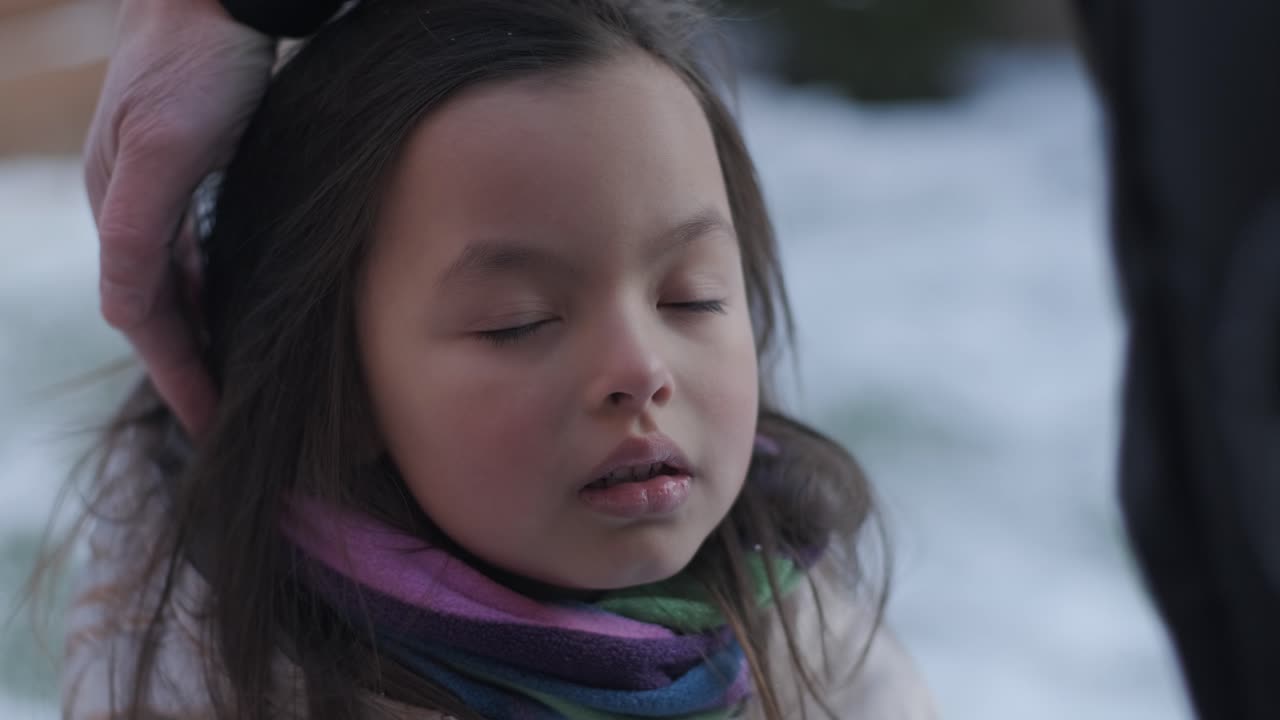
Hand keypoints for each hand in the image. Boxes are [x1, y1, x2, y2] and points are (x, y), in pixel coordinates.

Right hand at [85, 0, 274, 436]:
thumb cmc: (196, 65)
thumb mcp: (163, 149)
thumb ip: (138, 232)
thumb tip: (125, 315)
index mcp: (119, 212)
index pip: (146, 321)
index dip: (180, 377)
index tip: (215, 427)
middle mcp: (130, 208)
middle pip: (156, 311)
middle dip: (186, 368)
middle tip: (227, 420)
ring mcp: (156, 189)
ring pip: (174, 284)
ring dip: (198, 334)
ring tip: (230, 379)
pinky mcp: (186, 170)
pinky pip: (192, 253)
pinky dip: (210, 290)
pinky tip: (234, 303)